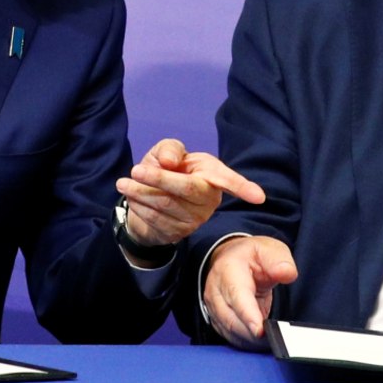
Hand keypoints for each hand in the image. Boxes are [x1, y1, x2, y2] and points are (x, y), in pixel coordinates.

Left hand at [115, 138, 265, 248]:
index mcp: (212, 174)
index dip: (242, 187)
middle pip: (187, 189)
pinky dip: (139, 206)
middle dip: (159, 179)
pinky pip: (157, 219)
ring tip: (124, 183)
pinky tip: (132, 197)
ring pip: (167, 205)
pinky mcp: (179, 233)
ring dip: (140, 193)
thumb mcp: (165, 152)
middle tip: (135, 169)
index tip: (259, 197)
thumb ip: (169, 149)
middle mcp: (209, 199)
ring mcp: (195, 219)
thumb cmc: (164, 170)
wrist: (145, 200)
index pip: (229, 180)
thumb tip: (170, 162)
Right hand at [202, 235, 297, 349]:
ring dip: (250, 340)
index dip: (248, 315)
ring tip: (271, 341)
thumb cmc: (252, 256)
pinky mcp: (216, 318)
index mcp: (228, 269)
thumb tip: (286, 273)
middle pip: (231, 319)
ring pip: (229, 330)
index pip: (237, 295)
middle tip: (275, 338)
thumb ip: (280, 261)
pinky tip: (260, 342)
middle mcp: (216, 289)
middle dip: (252, 333)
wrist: (232, 258)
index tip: (260, 330)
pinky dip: (245, 342)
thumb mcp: (270, 249)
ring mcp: (213, 306)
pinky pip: (229, 335)